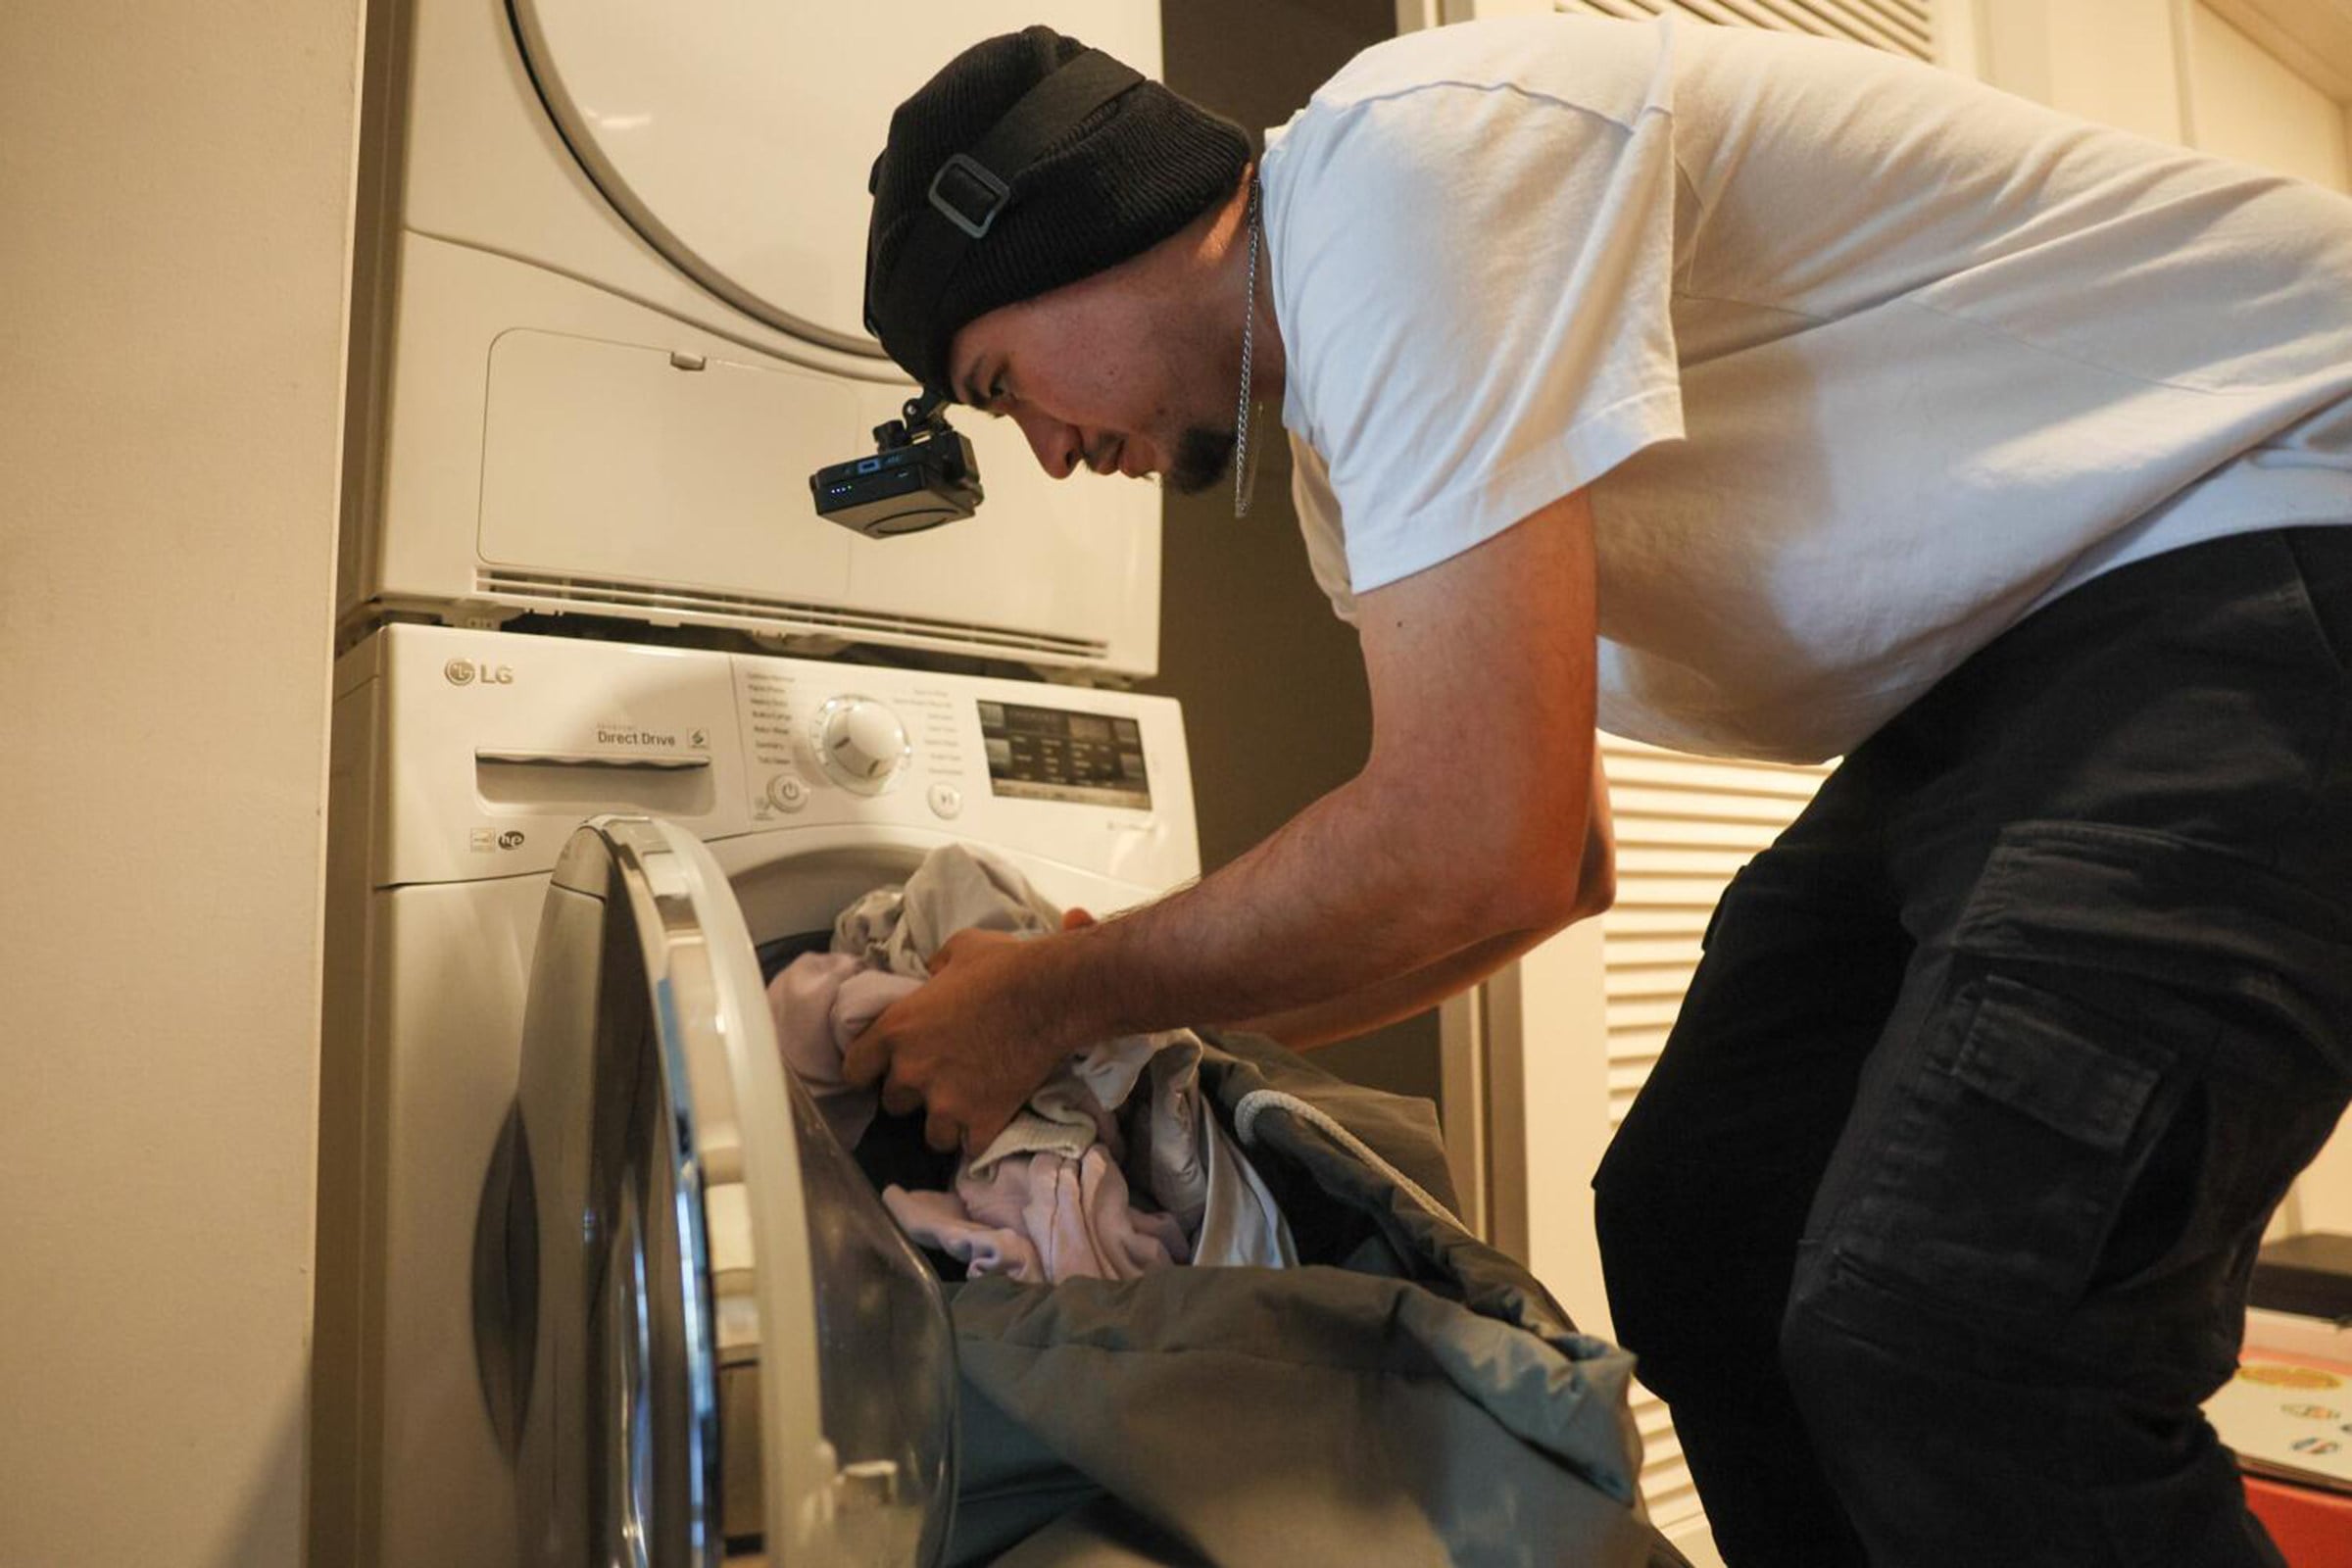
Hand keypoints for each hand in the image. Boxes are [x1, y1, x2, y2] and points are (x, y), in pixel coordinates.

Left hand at [840, 927, 1079, 1154]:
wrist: (1053, 994)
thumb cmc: (1004, 965)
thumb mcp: (958, 949)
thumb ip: (934, 968)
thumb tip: (932, 976)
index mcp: (896, 1029)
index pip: (854, 1069)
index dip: (869, 1070)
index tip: (884, 1068)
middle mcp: (912, 1071)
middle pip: (893, 1103)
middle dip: (913, 1093)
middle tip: (939, 1079)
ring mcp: (946, 1102)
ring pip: (931, 1134)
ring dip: (945, 1122)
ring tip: (966, 1107)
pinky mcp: (982, 1122)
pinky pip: (969, 1147)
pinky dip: (979, 1137)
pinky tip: (990, 1120)